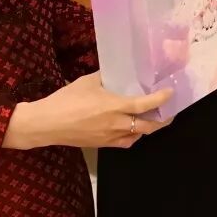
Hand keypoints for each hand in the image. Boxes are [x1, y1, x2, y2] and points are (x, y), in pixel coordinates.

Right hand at [2, 72, 172, 150]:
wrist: (46, 124)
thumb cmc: (66, 100)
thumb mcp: (88, 81)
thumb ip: (106, 76)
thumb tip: (118, 70)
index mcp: (114, 106)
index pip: (145, 104)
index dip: (162, 99)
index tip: (171, 92)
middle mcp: (117, 124)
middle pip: (149, 126)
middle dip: (164, 119)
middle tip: (170, 110)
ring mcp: (110, 137)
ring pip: (139, 135)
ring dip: (149, 127)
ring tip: (154, 117)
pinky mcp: (103, 145)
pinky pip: (126, 142)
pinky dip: (134, 135)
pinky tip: (132, 128)